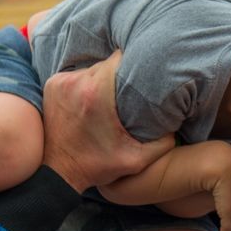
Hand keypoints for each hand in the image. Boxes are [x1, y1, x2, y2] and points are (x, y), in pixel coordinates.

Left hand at [42, 52, 173, 190]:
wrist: (59, 172)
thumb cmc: (97, 166)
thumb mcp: (137, 159)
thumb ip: (163, 141)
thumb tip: (177, 119)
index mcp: (97, 93)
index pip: (120, 57)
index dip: (134, 60)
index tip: (143, 69)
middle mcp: (77, 82)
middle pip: (106, 62)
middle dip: (119, 72)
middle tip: (129, 87)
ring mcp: (61, 82)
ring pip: (91, 67)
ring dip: (102, 77)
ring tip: (110, 95)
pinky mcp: (52, 84)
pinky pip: (76, 74)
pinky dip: (85, 83)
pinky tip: (90, 99)